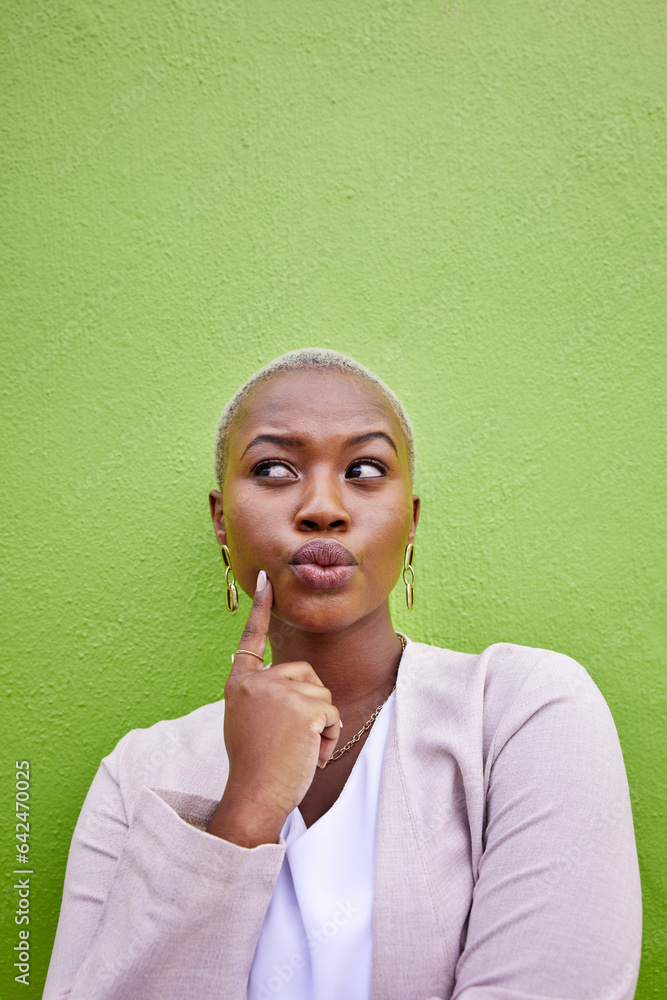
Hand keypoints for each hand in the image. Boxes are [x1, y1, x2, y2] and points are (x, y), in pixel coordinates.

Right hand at [206, 570, 340, 846]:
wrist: (254, 798)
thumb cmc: (255, 768)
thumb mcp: (249, 721)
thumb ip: (265, 695)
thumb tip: (297, 684)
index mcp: (239, 684)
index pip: (251, 640)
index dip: (260, 609)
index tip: (267, 578)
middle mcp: (256, 681)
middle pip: (305, 674)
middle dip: (311, 707)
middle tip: (290, 742)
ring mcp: (279, 691)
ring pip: (322, 695)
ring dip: (320, 726)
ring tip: (297, 750)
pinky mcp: (303, 707)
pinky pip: (332, 713)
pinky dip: (328, 738)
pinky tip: (308, 755)